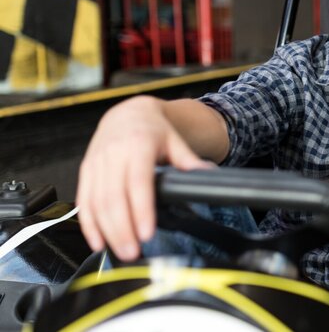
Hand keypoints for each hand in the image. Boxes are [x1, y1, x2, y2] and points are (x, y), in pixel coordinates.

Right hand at [76, 96, 212, 260]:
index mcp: (138, 146)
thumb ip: (189, 160)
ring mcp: (97, 163)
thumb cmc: (153, 129)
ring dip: (107, 231)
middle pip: (114, 198)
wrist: (127, 112)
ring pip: (96, 203)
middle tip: (133, 252)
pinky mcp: (86, 171)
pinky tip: (98, 241)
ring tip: (121, 251)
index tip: (147, 233)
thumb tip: (208, 174)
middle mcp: (114, 154)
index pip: (138, 183)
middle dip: (122, 229)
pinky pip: (84, 201)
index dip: (141, 210)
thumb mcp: (175, 141)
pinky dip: (88, 224)